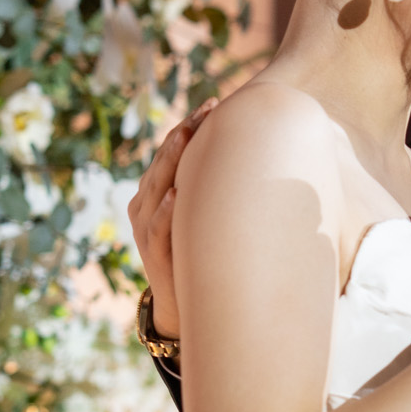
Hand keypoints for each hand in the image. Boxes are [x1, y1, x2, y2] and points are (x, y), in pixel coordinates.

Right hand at [125, 99, 217, 335]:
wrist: (187, 308)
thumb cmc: (203, 256)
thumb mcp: (208, 218)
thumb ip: (220, 191)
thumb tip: (265, 157)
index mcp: (158, 191)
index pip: (173, 150)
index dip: (191, 125)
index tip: (214, 103)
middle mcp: (147, 205)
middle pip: (164, 160)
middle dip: (184, 132)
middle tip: (207, 109)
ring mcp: (146, 228)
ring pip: (155, 186)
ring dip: (170, 159)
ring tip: (186, 135)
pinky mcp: (153, 254)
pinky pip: (156, 228)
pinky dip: (164, 211)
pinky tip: (175, 194)